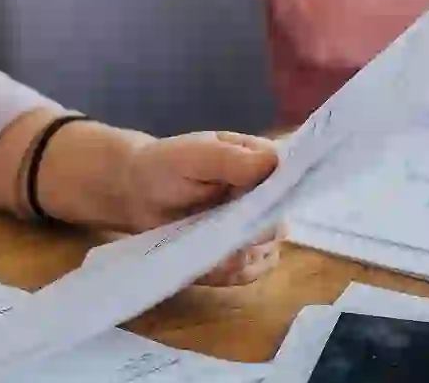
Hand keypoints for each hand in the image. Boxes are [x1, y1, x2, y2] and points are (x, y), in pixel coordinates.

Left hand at [115, 132, 282, 286]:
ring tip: (202, 242)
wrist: (137, 192)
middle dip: (248, 233)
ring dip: (236, 255)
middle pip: (277, 226)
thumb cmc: (166, 164)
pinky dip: (228, 272)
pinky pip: (248, 274)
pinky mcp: (238, 257)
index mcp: (261, 165)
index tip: (246, 206)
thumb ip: (232, 159)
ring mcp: (253, 231)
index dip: (276, 197)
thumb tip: (275, 163)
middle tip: (214, 226)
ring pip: (265, 254)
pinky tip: (206, 261)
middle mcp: (264, 200)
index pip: (291, 184)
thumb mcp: (195, 155)